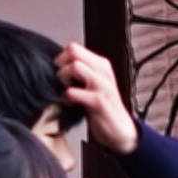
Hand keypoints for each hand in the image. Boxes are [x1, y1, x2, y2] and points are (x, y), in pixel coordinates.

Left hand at [51, 40, 139, 154]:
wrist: (119, 129)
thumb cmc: (101, 106)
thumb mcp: (93, 83)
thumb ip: (81, 71)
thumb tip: (58, 63)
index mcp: (101, 64)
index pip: (74, 48)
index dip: (61, 58)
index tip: (60, 74)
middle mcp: (103, 71)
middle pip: (73, 52)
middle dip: (61, 66)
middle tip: (62, 82)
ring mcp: (102, 86)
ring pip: (75, 67)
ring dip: (64, 78)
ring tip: (66, 91)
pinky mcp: (99, 102)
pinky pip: (75, 92)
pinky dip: (67, 96)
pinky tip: (69, 103)